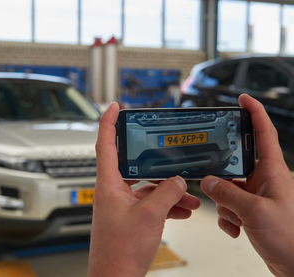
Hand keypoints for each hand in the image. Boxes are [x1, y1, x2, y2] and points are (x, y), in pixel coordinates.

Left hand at [88, 102, 199, 276]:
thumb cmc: (120, 251)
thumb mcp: (150, 216)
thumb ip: (167, 193)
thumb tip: (178, 181)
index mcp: (108, 185)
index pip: (105, 144)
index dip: (108, 122)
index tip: (114, 107)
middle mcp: (113, 191)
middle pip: (135, 166)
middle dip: (158, 165)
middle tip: (170, 155)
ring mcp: (122, 204)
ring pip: (147, 187)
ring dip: (168, 190)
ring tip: (188, 197)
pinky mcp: (130, 217)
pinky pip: (150, 203)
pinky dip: (166, 204)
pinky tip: (182, 210)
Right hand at [200, 94, 293, 276]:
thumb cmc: (292, 239)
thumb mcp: (255, 212)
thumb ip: (228, 194)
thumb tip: (209, 181)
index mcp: (273, 172)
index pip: (264, 134)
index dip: (254, 113)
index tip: (243, 99)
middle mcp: (266, 181)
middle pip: (236, 165)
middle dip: (223, 179)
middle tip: (220, 187)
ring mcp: (259, 196)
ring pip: (229, 188)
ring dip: (225, 205)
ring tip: (236, 219)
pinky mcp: (254, 211)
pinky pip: (231, 206)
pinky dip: (228, 218)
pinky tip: (236, 229)